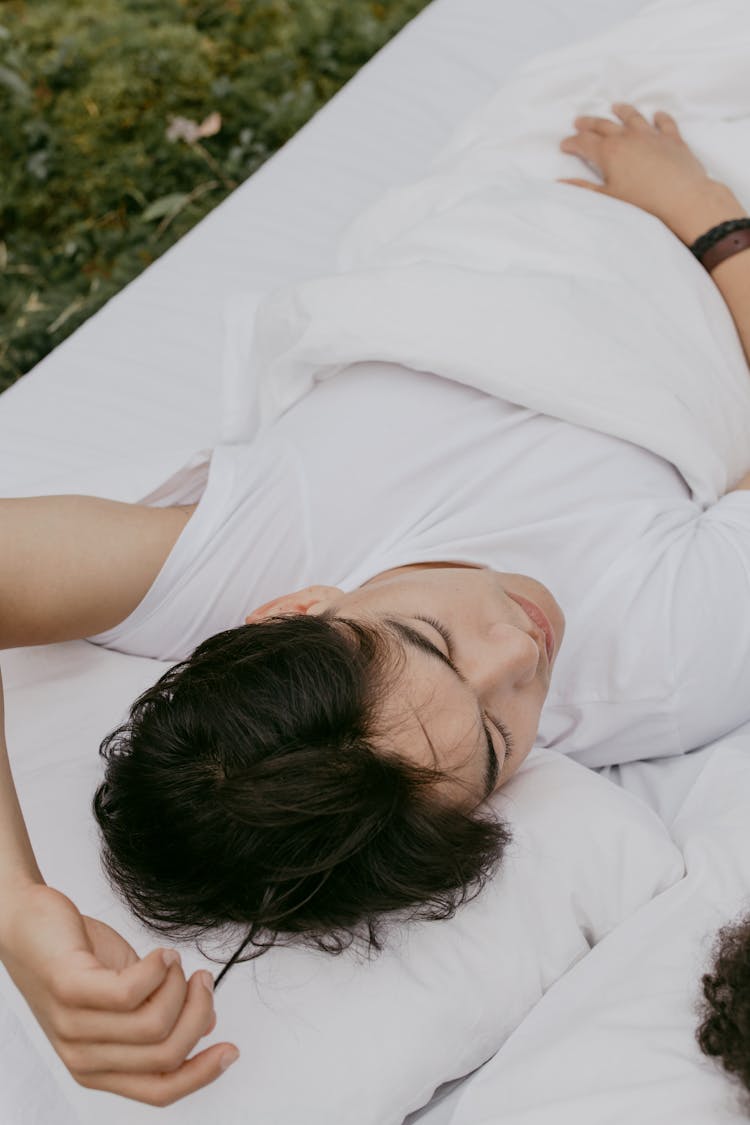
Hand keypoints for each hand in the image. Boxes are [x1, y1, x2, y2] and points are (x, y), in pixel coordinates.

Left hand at [1, 883, 238, 1105]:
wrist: (23, 921)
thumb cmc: (73, 955)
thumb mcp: (124, 992)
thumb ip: (158, 1013)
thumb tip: (206, 1022)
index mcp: (97, 1067)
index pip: (159, 1091)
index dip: (202, 1074)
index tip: (231, 1050)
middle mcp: (83, 1056)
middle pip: (166, 1055)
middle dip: (199, 1013)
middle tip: (202, 980)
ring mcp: (74, 1026)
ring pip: (155, 1024)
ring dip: (179, 985)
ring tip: (173, 960)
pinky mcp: (70, 991)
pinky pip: (133, 991)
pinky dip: (159, 967)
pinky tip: (160, 954)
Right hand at [557, 102, 724, 240]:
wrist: (682, 198)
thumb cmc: (642, 203)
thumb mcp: (607, 198)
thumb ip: (583, 187)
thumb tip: (560, 182)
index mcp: (609, 153)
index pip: (584, 142)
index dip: (572, 142)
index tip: (564, 144)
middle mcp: (628, 138)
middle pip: (603, 125)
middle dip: (589, 123)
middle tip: (578, 121)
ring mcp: (651, 135)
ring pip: (633, 117)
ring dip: (622, 111)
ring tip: (615, 107)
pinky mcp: (672, 139)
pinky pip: (665, 123)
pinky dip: (660, 117)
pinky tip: (657, 114)